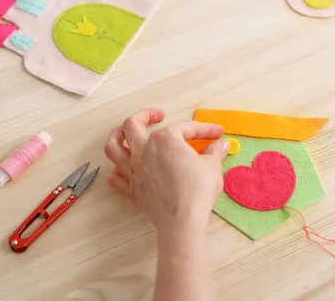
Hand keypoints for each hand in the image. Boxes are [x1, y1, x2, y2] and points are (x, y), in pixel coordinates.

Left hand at [104, 108, 230, 233]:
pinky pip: (116, 177)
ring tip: (125, 133)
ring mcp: (134, 169)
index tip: (216, 133)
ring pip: (113, 146)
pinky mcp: (132, 189)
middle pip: (132, 124)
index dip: (204, 129)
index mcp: (165, 139)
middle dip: (145, 115)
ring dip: (117, 136)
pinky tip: (123, 170)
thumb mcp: (212, 167)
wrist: (182, 220)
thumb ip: (214, 152)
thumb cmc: (197, 190)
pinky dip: (117, 171)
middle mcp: (144, 150)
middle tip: (158, 116)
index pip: (186, 128)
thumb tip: (221, 145)